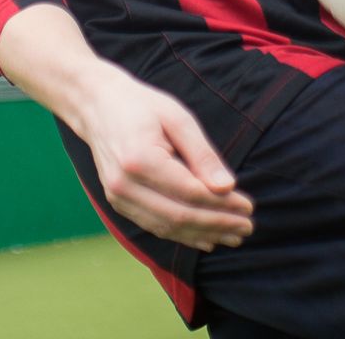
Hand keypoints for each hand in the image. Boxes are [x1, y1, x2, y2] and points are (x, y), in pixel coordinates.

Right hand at [79, 65, 254, 253]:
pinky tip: (205, 239)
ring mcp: (117, 198)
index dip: (222, 205)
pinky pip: (154, 226)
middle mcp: (124, 185)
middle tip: (247, 226)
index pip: (190, 192)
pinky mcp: (118, 204)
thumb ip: (202, 154)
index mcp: (139, 160)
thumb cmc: (141, 106)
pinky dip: (182, 235)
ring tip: (233, 236)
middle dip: (217, 224)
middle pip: (180, 216)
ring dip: (203, 234)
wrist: (96, 105)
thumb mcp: (177, 118)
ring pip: (167, 227)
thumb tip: (227, 188)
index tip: (248, 207)